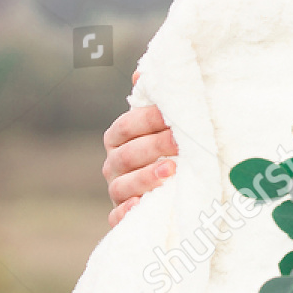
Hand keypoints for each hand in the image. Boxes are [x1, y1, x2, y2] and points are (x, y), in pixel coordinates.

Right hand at [103, 69, 178, 227]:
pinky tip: (143, 205)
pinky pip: (118, 218)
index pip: (126, 127)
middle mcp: (113, 164)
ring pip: (122, 186)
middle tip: (180, 142)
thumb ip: (154, 99)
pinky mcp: (123, 216)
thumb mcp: (165, 122)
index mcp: (119, 138)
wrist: (174, 185)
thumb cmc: (169, 145)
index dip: (146, 120)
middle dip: (154, 147)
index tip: (172, 115)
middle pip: (127, 155)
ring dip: (145, 179)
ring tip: (171, 172)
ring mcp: (117, 191)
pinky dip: (128, 213)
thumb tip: (140, 73)